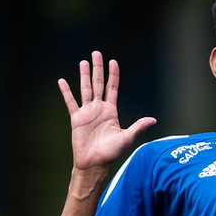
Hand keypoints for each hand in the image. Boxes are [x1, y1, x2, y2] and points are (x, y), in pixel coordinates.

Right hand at [58, 51, 156, 170]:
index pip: (112, 88)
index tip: (113, 61)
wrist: (94, 162)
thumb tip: (153, 120)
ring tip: (83, 61)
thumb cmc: (111, 152)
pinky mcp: (76, 118)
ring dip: (84, 75)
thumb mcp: (126, 137)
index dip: (113, 75)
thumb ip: (138, 127)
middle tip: (96, 53)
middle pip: (98, 84)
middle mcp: (99, 108)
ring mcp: (87, 112)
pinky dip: (66, 92)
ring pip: (85, 89)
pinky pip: (70, 102)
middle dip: (98, 69)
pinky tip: (62, 81)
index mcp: (111, 111)